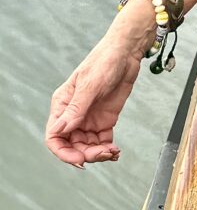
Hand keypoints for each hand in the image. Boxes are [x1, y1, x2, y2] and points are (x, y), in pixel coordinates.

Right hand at [46, 10, 151, 166]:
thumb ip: (77, 108)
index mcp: (62, 104)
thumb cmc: (105, 60)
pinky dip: (107, 149)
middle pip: (72, 145)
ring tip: (112, 152)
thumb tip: (61, 131)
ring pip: (87, 146)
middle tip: (104, 153)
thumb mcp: (91, 84)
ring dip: (98, 154)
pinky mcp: (104, 119)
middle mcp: (73, 114)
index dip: (63, 152)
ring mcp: (88, 118)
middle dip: (85, 154)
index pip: (54, 136)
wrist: (127, 51)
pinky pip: (101, 141)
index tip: (80, 159)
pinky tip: (116, 151)